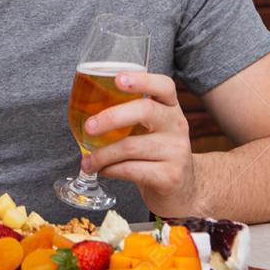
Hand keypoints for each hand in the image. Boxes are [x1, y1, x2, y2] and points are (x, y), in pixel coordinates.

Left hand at [80, 71, 196, 217]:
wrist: (184, 190)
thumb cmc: (157, 154)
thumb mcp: (152, 129)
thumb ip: (130, 116)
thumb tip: (84, 110)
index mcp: (171, 108)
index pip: (164, 86)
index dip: (141, 80)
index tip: (118, 79)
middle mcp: (177, 126)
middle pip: (146, 111)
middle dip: (111, 117)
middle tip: (89, 126)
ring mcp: (176, 152)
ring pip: (131, 146)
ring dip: (102, 154)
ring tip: (89, 161)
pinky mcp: (170, 177)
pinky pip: (131, 170)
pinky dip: (110, 170)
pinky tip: (103, 170)